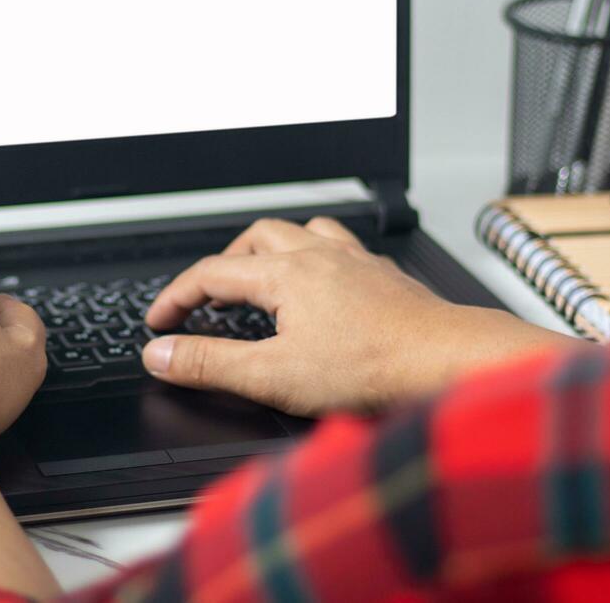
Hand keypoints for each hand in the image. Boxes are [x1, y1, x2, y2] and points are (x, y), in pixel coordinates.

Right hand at [142, 216, 579, 414]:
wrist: (449, 364)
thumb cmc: (374, 370)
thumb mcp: (273, 376)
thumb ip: (210, 363)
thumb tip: (160, 355)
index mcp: (285, 274)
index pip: (210, 274)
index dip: (176, 298)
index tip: (159, 322)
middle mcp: (320, 256)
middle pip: (255, 238)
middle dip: (223, 264)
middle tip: (206, 297)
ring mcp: (357, 262)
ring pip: (303, 232)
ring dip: (273, 249)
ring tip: (261, 277)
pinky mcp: (386, 277)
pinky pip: (344, 247)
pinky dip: (320, 257)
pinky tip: (327, 284)